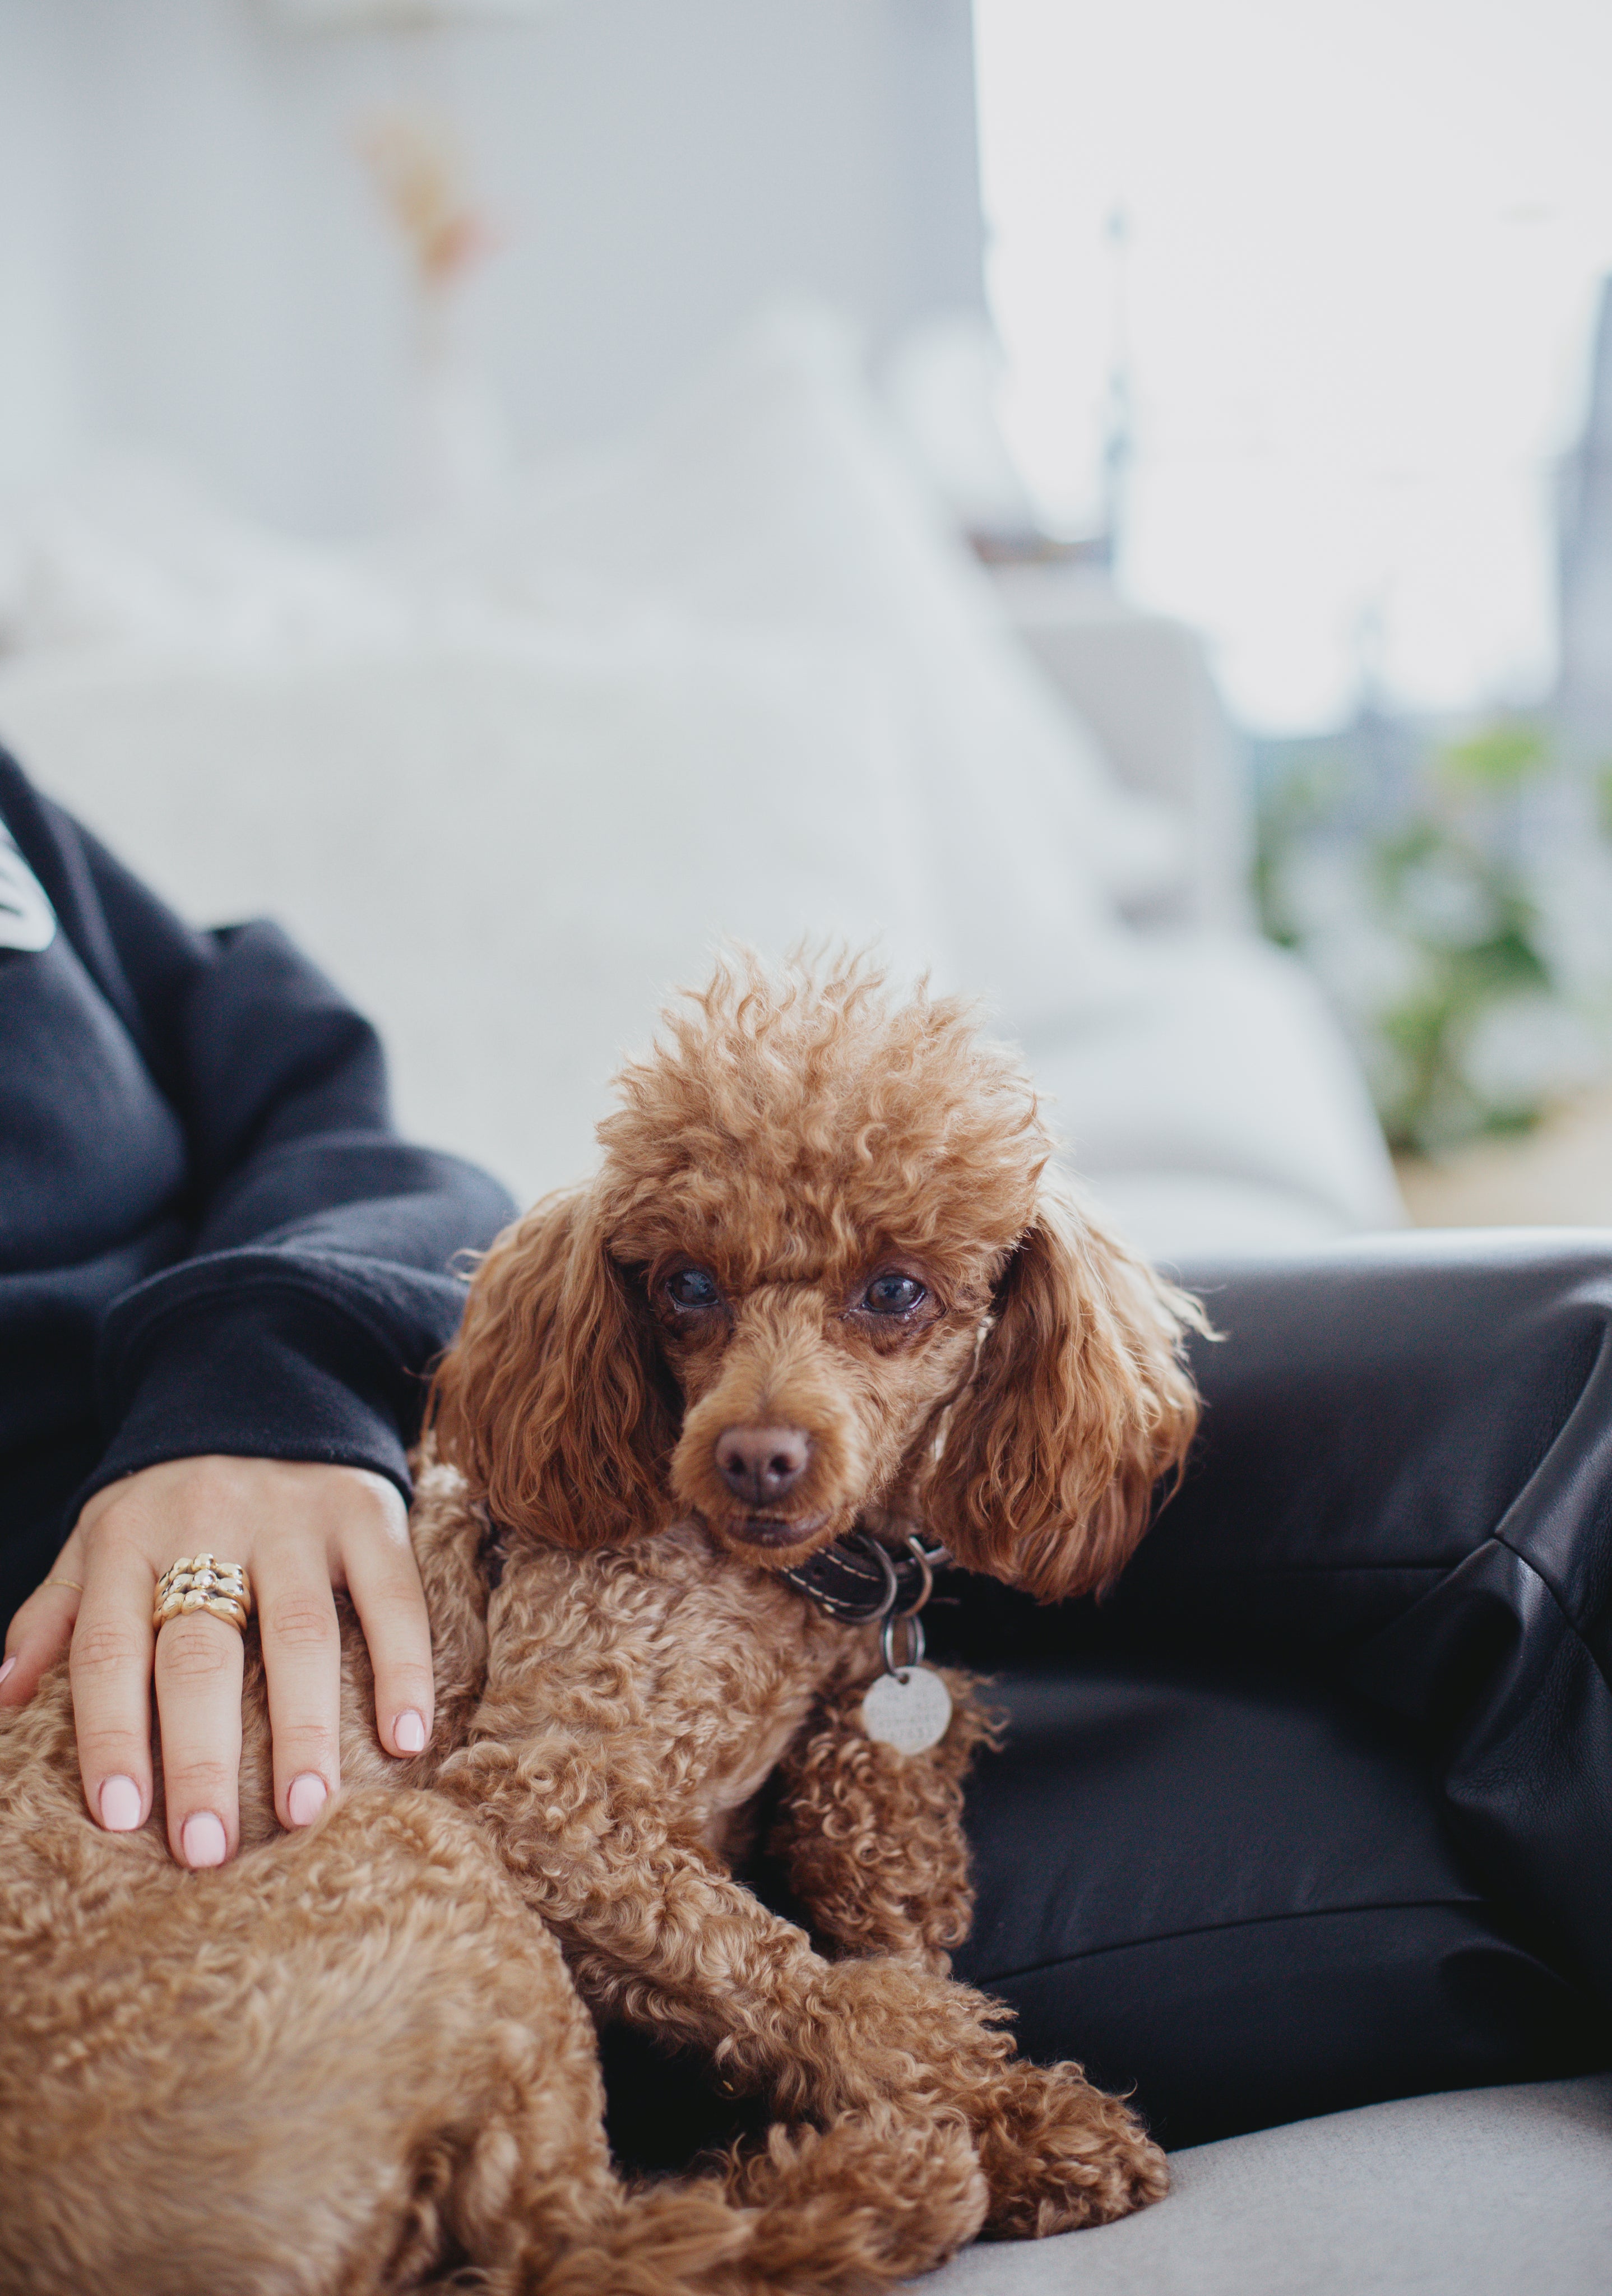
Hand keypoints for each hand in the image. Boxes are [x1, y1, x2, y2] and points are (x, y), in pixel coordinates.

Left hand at [0, 1457, 432, 1868]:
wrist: (262, 1378)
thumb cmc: (171, 1495)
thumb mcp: (99, 1537)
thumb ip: (55, 1614)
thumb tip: (2, 1699)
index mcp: (129, 1539)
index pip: (111, 1649)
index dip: (112, 1734)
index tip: (120, 1817)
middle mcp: (208, 1522)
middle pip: (201, 1651)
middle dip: (200, 1756)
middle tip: (208, 1847)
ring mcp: (293, 1514)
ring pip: (300, 1631)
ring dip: (305, 1728)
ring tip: (307, 1812)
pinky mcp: (365, 1509)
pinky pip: (392, 1594)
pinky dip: (402, 1667)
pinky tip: (407, 1737)